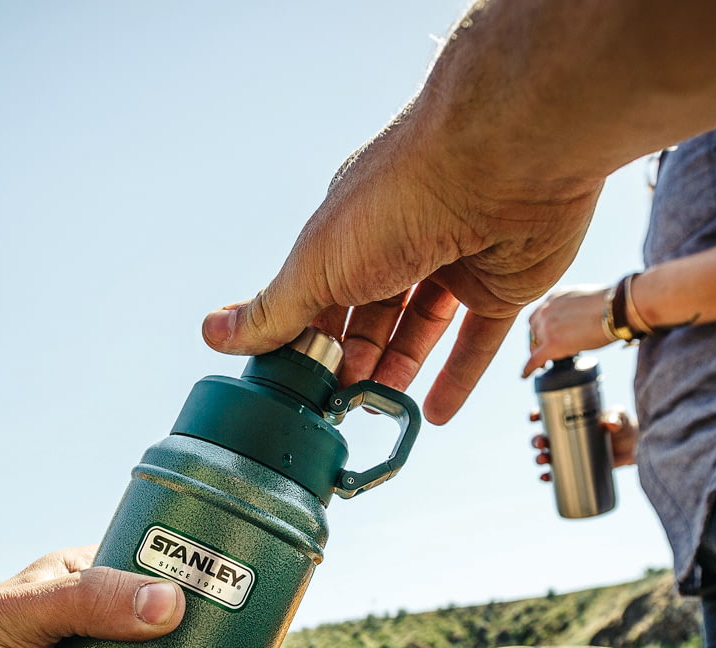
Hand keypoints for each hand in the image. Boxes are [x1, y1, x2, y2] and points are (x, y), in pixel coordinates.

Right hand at [201, 112, 601, 426]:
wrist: (503, 163)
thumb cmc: (403, 196)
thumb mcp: (319, 263)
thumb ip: (274, 309)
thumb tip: (212, 332)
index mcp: (349, 226)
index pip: (317, 291)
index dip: (304, 338)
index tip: (295, 383)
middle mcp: (399, 237)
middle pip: (368, 313)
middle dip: (349, 360)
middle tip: (336, 403)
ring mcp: (453, 257)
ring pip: (419, 326)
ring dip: (397, 369)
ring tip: (376, 409)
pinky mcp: (501, 281)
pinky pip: (477, 338)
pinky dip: (458, 377)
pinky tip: (436, 415)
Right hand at [529, 410, 637, 480]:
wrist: (634, 448)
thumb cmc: (624, 427)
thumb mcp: (620, 418)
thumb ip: (616, 418)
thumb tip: (610, 423)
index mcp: (571, 417)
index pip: (549, 414)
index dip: (536, 414)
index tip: (534, 417)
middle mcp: (566, 435)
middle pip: (544, 436)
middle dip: (537, 440)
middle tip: (541, 444)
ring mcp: (570, 453)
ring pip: (547, 455)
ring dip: (540, 458)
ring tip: (543, 460)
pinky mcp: (576, 468)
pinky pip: (557, 473)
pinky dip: (548, 476)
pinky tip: (545, 477)